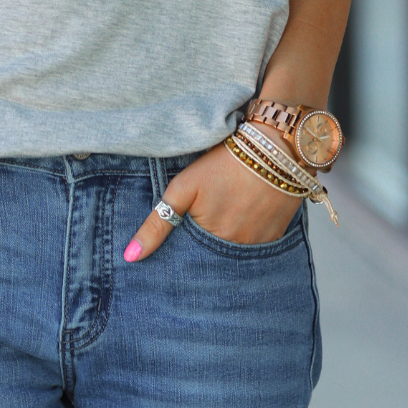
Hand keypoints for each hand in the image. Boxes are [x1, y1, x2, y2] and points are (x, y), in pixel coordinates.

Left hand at [123, 138, 298, 259]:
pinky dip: (246, 236)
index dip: (183, 249)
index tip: (183, 235)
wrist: (275, 147)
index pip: (189, 260)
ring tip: (226, 214)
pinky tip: (243, 216)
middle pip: (212, 257)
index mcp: (210, 239)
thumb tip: (130, 256)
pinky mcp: (276, 237)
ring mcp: (259, 245)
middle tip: (208, 216)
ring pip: (233, 253)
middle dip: (203, 247)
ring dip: (226, 241)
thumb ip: (157, 224)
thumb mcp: (183, 188)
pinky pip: (255, 246)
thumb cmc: (224, 163)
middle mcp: (236, 249)